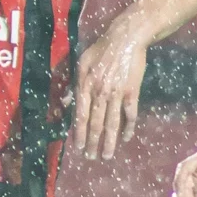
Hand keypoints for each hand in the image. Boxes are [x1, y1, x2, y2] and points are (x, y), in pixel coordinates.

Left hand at [74, 17, 150, 159]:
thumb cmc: (102, 49)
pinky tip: (127, 138)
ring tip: (107, 156)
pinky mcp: (132, 92)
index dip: (79, 133)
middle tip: (90, 158)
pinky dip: (128, 128)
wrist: (126, 39)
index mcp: (86, 85)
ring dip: (109, 142)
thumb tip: (65, 103)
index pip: (81, 115)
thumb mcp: (82, 62)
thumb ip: (74, 84)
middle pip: (95, 123)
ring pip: (112, 123)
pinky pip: (130, 114)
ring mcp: (117, 93)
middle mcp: (100, 92)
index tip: (78, 147)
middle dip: (92, 142)